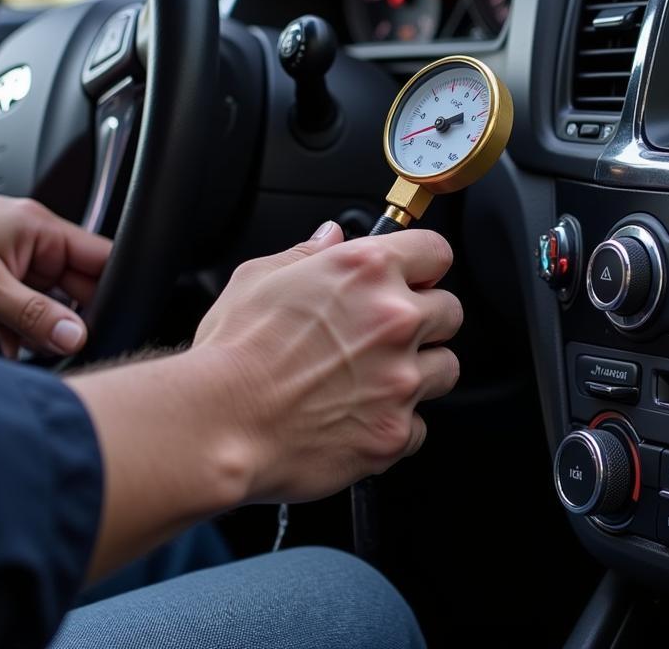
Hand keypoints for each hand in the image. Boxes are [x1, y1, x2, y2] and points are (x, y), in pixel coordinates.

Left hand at [0, 189, 110, 356]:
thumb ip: (32, 313)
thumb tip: (75, 335)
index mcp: (44, 232)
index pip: (101, 258)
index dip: (113, 288)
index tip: (113, 320)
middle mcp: (36, 250)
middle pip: (80, 289)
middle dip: (75, 318)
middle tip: (65, 341)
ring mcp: (17, 272)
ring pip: (52, 308)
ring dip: (45, 330)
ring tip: (32, 343)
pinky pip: (25, 319)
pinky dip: (21, 336)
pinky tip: (11, 347)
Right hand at [192, 221, 462, 502]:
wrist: (217, 424)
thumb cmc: (232, 353)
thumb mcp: (259, 278)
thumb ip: (308, 253)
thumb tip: (331, 236)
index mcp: (366, 271)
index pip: (436, 251)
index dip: (423, 265)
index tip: (414, 277)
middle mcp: (393, 320)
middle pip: (450, 311)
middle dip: (425, 320)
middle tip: (387, 334)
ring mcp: (400, 379)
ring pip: (446, 368)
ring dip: (420, 371)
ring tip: (376, 377)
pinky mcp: (394, 432)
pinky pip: (419, 425)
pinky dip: (397, 423)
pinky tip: (360, 417)